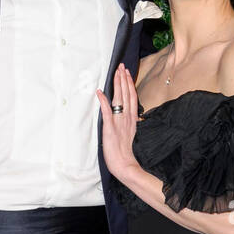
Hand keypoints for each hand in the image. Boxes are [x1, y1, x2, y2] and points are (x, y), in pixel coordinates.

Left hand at [96, 64, 139, 180]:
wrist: (126, 167)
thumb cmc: (127, 156)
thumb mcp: (131, 137)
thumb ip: (130, 125)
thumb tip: (129, 118)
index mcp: (132, 120)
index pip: (132, 98)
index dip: (129, 84)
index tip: (127, 73)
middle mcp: (127, 119)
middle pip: (127, 94)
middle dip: (124, 79)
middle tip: (122, 66)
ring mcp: (119, 122)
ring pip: (120, 99)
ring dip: (118, 85)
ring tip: (117, 72)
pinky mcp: (110, 128)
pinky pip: (107, 112)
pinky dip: (103, 101)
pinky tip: (100, 92)